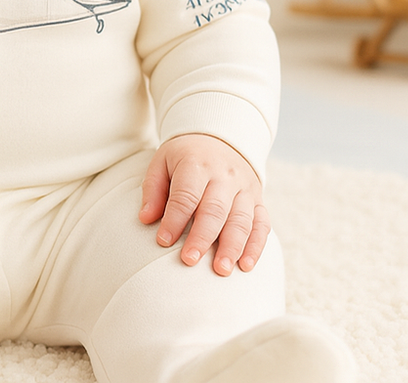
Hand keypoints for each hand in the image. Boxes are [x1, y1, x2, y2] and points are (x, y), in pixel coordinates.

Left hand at [138, 133, 269, 275]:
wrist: (221, 136)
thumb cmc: (185, 156)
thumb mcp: (162, 161)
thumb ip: (153, 189)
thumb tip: (146, 219)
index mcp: (197, 164)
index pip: (186, 195)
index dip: (174, 219)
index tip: (163, 242)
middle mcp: (224, 176)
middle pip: (215, 209)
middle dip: (202, 237)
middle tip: (189, 260)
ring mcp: (245, 188)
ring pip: (241, 220)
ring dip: (232, 247)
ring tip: (221, 270)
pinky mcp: (258, 199)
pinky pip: (262, 224)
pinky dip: (256, 246)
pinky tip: (246, 265)